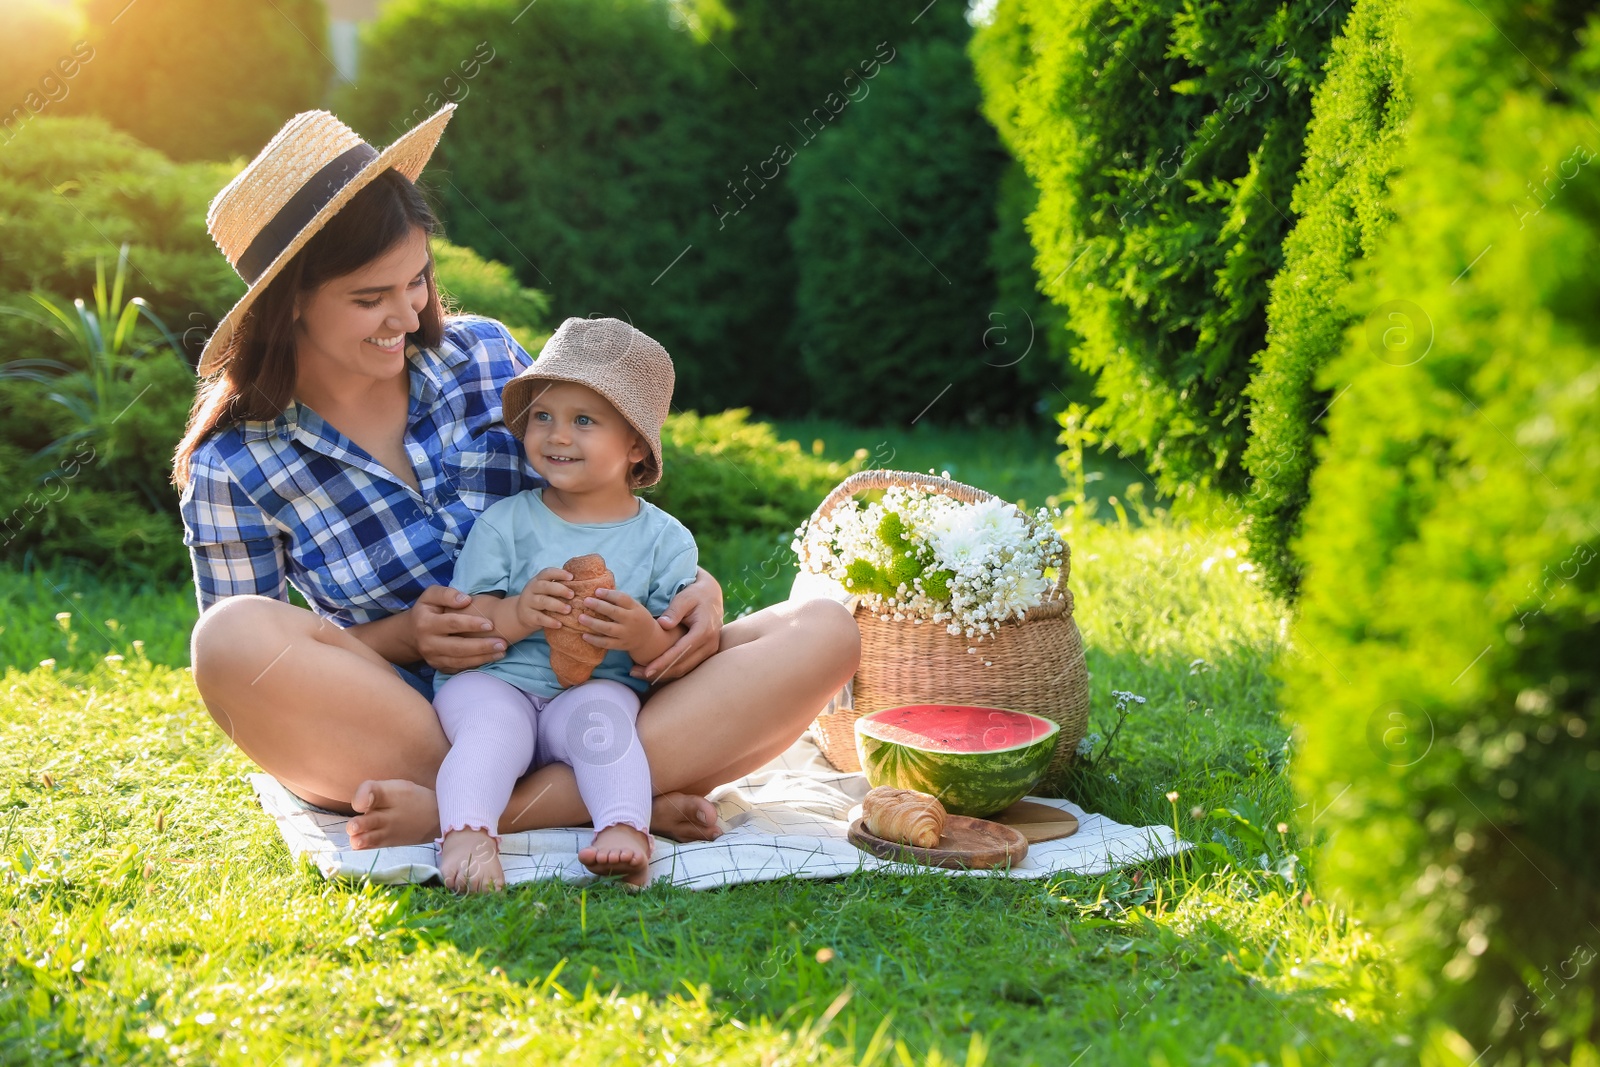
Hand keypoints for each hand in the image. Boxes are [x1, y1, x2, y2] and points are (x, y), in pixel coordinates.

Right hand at [409, 584, 504, 672]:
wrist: (412, 633)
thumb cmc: (428, 609)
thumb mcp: (431, 595)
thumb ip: (447, 593)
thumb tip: (465, 599)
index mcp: (425, 623)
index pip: (452, 624)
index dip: (471, 624)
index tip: (490, 624)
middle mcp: (427, 643)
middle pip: (458, 647)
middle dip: (482, 646)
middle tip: (503, 643)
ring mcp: (433, 658)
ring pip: (460, 661)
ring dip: (483, 658)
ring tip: (501, 652)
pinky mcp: (439, 667)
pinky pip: (459, 668)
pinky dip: (475, 665)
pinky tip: (490, 659)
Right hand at [514, 566, 576, 633]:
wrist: (521, 615)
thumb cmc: (541, 600)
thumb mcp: (545, 591)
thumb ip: (558, 587)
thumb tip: (582, 585)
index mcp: (538, 580)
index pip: (547, 573)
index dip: (559, 573)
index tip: (571, 577)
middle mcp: (532, 589)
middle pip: (545, 586)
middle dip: (560, 589)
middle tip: (572, 595)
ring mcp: (528, 603)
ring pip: (542, 602)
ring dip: (557, 605)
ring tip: (568, 610)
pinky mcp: (528, 616)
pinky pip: (539, 618)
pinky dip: (550, 621)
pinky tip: (559, 624)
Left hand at [574, 587, 659, 656]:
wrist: (649, 638)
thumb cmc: (636, 617)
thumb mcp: (634, 606)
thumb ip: (620, 600)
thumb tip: (598, 591)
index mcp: (635, 608)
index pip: (622, 598)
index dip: (609, 594)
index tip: (596, 591)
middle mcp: (631, 621)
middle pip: (614, 612)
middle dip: (599, 606)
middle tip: (586, 601)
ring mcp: (626, 634)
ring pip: (608, 629)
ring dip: (593, 623)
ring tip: (581, 618)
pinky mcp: (621, 645)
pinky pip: (606, 643)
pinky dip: (595, 640)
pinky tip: (584, 635)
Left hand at [630, 567, 722, 684]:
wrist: (712, 596)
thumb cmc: (695, 595)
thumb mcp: (684, 598)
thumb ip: (674, 611)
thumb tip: (663, 624)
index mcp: (704, 631)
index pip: (681, 651)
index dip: (664, 662)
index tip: (647, 670)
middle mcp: (709, 644)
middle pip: (682, 665)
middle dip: (659, 672)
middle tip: (637, 673)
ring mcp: (709, 650)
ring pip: (685, 669)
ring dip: (664, 675)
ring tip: (641, 673)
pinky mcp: (705, 653)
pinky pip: (687, 666)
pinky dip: (671, 670)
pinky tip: (655, 670)